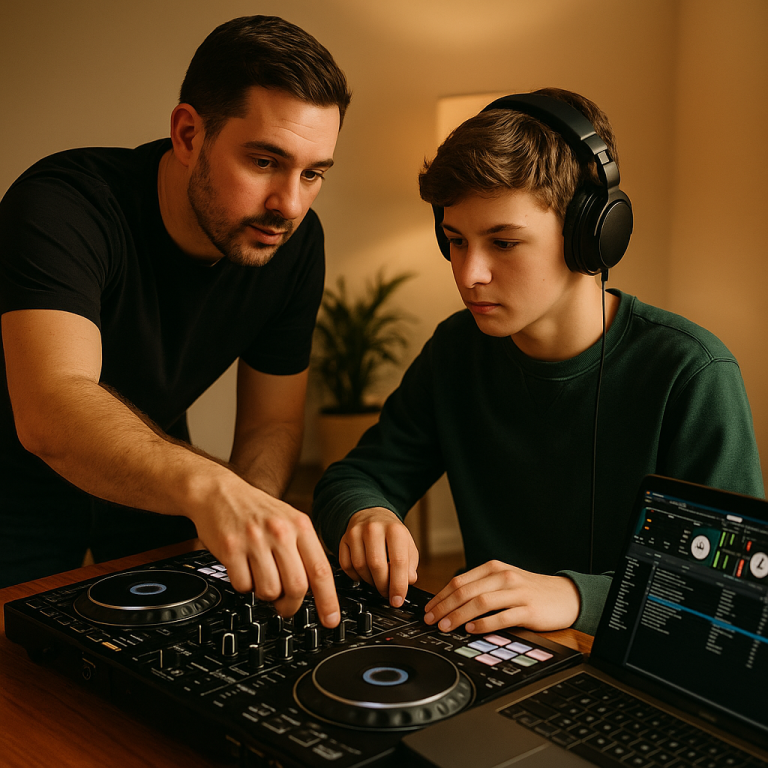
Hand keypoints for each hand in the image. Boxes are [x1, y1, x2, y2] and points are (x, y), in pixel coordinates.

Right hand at [190, 473, 339, 626]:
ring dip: (265, 594)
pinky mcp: (231, 548)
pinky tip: (244, 569)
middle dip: (291, 605)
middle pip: (296, 587)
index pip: (320, 570)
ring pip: (269, 591)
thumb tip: (316, 589)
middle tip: (286, 605)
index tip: (331, 619)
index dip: (328, 599)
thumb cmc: (257, 511)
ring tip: (261, 577)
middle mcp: (280, 531)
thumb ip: (304, 550)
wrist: (220, 493)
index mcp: (300, 526)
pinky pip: (243, 586)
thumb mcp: (290, 520)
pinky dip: (244, 585)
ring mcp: (255, 540)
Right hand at [339, 507, 418, 607]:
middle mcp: (374, 528)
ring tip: (377, 581)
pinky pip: (346, 565)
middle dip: (382, 586)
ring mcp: (356, 533)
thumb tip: (407, 581)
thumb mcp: (407, 545)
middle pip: (376, 565)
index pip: (398, 561)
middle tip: (387, 593)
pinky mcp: (343, 539)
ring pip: (360, 567)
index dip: (398, 585)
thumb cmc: (391, 533)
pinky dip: (355, 576)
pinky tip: (363, 574)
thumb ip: (410, 564)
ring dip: (369, 581)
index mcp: (395, 530)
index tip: (397, 600)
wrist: (372, 515)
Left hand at [423, 560, 579, 632]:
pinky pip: (502, 616)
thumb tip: (450, 601)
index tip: (429, 609)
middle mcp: (503, 577)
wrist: (565, 595)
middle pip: (466, 591)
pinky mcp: (528, 609)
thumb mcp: (504, 581)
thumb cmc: (529, 590)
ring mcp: (516, 593)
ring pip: (480, 602)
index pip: (459, 581)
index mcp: (493, 568)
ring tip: (446, 626)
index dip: (441, 596)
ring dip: (459, 615)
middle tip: (431, 620)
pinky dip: (484, 623)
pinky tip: (472, 630)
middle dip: (444, 607)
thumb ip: (481, 587)